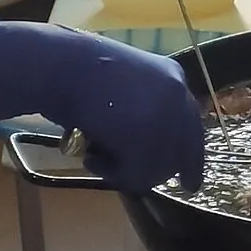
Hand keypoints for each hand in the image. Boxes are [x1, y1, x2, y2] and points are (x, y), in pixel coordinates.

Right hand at [0, 21, 204, 194]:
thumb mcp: (124, 88)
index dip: (190, 160)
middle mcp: (177, 95)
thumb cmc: (78, 74)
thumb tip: (153, 153)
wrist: (58, 65)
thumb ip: (145, 113)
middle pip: (181, 153)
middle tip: (127, 176)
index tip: (190, 185)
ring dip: (127, 171)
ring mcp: (165, 115)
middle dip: (156, 171)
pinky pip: (137, 174)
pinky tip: (91, 158)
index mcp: (173, 78)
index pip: (192, 128)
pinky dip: (112, 173)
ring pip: (159, 168)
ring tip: (96, 159)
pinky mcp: (147, 136)